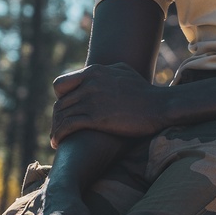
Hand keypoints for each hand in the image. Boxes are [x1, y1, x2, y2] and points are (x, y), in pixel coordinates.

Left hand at [50, 62, 167, 147]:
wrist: (160, 106)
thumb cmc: (145, 92)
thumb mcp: (123, 71)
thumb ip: (106, 71)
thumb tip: (98, 72)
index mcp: (94, 71)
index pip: (60, 84)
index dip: (60, 99)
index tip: (66, 111)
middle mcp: (89, 83)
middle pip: (59, 103)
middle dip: (56, 119)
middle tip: (57, 130)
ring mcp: (92, 100)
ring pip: (61, 115)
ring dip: (55, 129)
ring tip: (55, 140)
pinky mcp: (96, 117)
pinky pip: (68, 126)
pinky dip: (59, 135)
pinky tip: (58, 143)